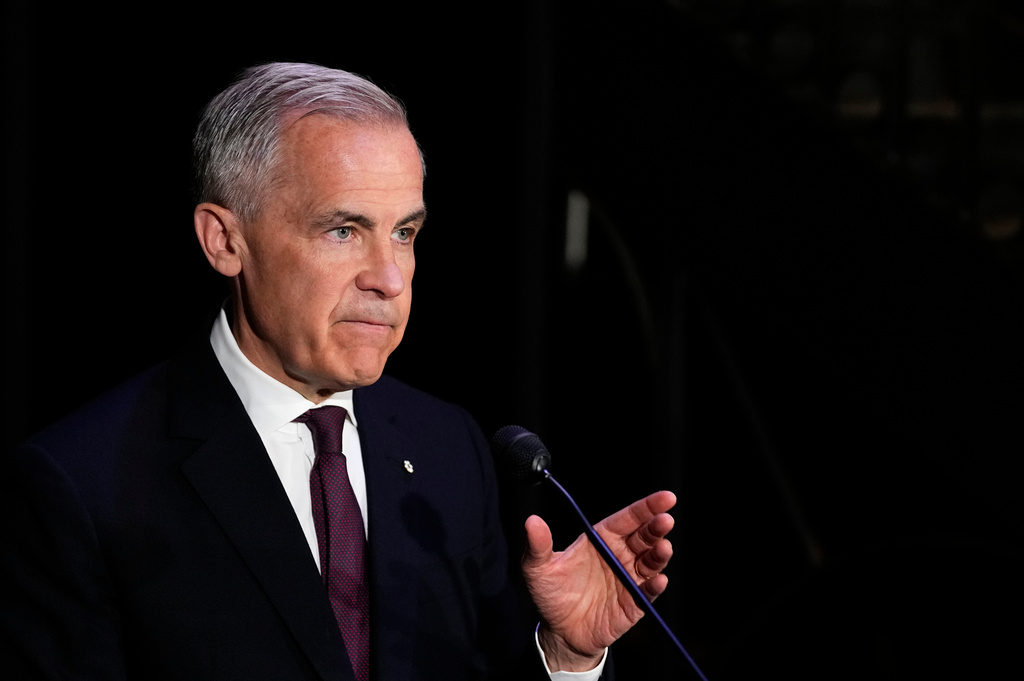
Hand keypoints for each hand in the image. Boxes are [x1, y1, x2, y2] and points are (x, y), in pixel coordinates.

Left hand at [522, 490, 675, 671]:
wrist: (559, 632)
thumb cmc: (551, 594)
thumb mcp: (538, 568)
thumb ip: (538, 545)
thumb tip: (531, 521)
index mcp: (602, 539)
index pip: (628, 518)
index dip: (647, 507)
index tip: (666, 498)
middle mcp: (620, 555)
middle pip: (644, 536)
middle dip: (657, 526)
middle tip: (665, 520)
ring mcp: (629, 579)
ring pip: (651, 561)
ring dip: (659, 554)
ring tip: (663, 547)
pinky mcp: (634, 603)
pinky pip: (648, 592)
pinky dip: (654, 586)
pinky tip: (658, 579)